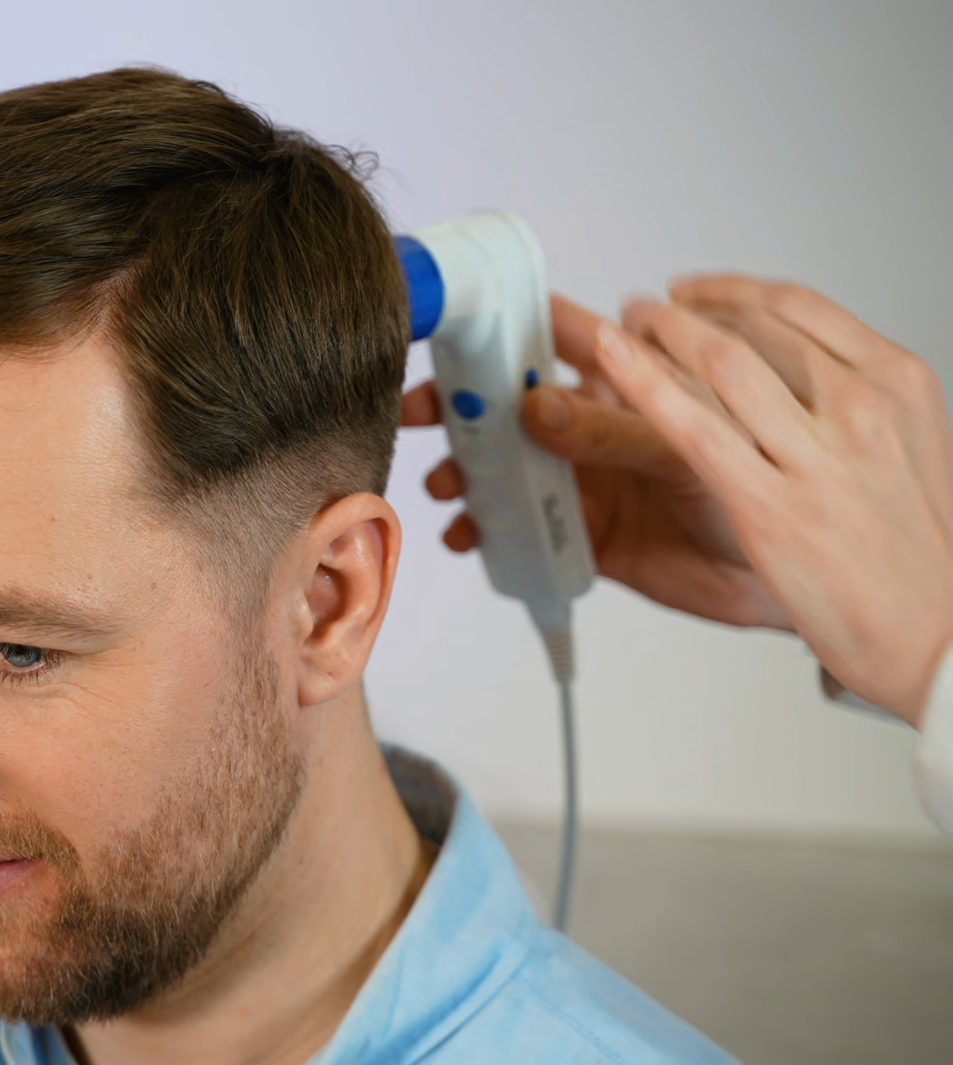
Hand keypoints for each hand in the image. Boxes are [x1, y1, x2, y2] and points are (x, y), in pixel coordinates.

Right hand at [401, 294, 792, 631]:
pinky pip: (514, 530)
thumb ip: (615, 427)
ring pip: (501, 465)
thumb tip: (536, 402)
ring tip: (448, 485)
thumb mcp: (693, 446)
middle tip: (420, 412)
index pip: (551, 337)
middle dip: (456, 404)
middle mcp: (594, 424)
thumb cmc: (777, 491)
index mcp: (627, 379)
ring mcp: (580, 479)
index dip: (500, 327)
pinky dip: (482, 532)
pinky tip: (469, 535)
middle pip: (506, 400)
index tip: (449, 328)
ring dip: (463, 470)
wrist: (800, 580)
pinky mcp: (575, 535)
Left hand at [603, 277, 952, 724]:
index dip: (731, 292)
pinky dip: (642, 385)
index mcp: (896, 381)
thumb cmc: (915, 551)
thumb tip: (801, 370)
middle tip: (642, 311)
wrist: (937, 630)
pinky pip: (693, 429)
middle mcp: (860, 407)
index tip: (694, 291)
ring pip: (718, 365)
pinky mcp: (769, 505)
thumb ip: (854, 401)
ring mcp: (816, 455)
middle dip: (682, 314)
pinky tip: (611, 363)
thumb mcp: (908, 446)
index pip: (800, 308)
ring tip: (618, 332)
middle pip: (751, 330)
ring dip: (656, 337)